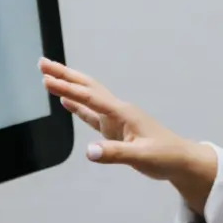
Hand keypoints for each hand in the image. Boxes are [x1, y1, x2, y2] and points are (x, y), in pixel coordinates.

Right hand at [39, 58, 216, 212]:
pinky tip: (66, 101)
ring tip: (48, 75)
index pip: (89, 98)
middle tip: (42, 63)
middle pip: (86, 87)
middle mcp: (117, 111)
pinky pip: (91, 113)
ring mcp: (115, 119)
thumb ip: (114, 154)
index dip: (67, 88)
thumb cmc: (165, 156)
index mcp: (122, 113)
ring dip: (68, 85)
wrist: (180, 160)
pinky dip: (77, 105)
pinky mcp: (114, 129)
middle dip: (64, 75)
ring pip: (87, 96)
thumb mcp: (141, 157)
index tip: (47, 79)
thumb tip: (89, 151)